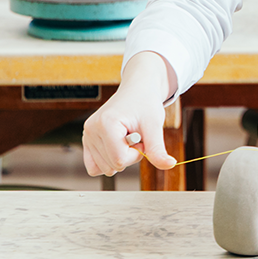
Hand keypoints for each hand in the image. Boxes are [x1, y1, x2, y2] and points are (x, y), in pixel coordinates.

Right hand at [82, 51, 178, 175]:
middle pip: (113, 166)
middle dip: (130, 155)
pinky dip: (109, 161)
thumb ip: (158, 149)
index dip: (137, 153)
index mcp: (105, 124)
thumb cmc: (145, 103)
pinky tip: (117, 146)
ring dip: (121, 157)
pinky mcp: (87, 140)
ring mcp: (87, 135)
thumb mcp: (154, 125)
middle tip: (135, 135)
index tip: (142, 136)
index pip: (120, 160)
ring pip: (105, 169)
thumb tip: (170, 165)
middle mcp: (91, 129)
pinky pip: (94, 167)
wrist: (138, 89)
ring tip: (127, 137)